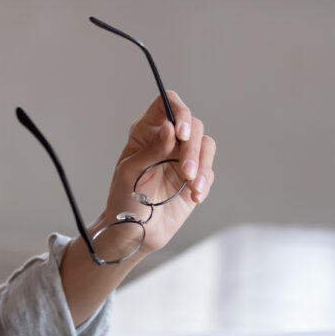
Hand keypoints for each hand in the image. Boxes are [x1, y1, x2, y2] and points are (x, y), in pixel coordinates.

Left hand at [98, 91, 215, 255]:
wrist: (135, 231)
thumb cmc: (125, 199)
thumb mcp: (131, 172)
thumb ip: (152, 149)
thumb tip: (170, 128)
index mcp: (146, 132)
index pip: (166, 104)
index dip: (178, 111)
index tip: (182, 133)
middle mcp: (167, 140)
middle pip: (193, 124)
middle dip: (192, 148)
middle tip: (186, 171)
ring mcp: (182, 158)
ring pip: (206, 145)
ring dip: (202, 165)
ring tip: (192, 186)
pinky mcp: (195, 177)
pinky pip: (209, 170)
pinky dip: (205, 182)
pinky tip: (194, 196)